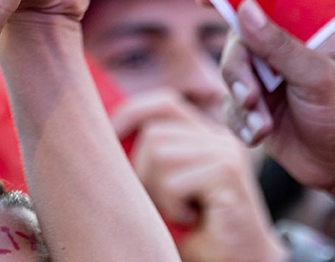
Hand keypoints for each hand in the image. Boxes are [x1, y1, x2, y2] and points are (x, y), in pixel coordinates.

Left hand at [113, 91, 284, 261]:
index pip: (164, 103)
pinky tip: (191, 219)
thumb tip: (107, 132)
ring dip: (159, 193)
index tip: (111, 135)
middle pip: (154, 133)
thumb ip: (150, 158)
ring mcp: (225, 152)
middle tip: (162, 202)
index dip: (132, 113)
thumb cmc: (198, 229)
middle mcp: (218, 137)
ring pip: (160, 155)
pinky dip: (172, 207)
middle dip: (144, 171)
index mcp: (204, 135)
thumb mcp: (166, 187)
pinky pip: (173, 182)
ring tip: (180, 211)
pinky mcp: (227, 173)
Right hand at [220, 0, 334, 246]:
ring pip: (230, 72)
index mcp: (308, 28)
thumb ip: (280, 45)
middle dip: (239, 72)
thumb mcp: (318, 78)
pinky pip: (228, 104)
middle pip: (238, 40)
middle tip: (252, 98)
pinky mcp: (254, 103)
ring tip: (263, 127)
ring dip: (243, 103)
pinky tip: (260, 136)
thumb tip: (244, 8)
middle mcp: (283, 46)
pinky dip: (241, 122)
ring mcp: (266, 74)